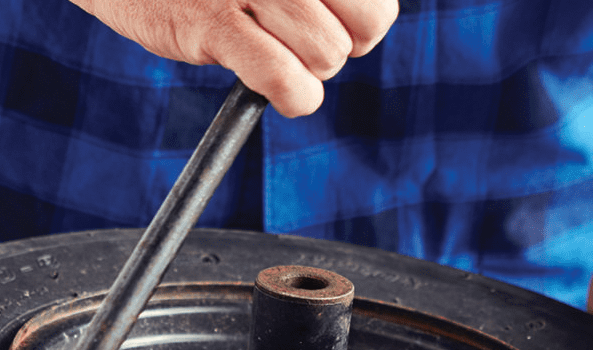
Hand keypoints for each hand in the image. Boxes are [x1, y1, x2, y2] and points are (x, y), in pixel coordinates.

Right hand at [69, 0, 397, 116]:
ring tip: (268, 50)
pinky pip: (284, 79)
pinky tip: (276, 90)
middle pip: (367, 27)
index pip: (379, 2)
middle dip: (341, 47)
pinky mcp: (213, 23)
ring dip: (307, 72)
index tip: (332, 22)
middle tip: (300, 41)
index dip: (363, 22)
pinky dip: (292, 97)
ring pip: (327, 55)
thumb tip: (365, 27)